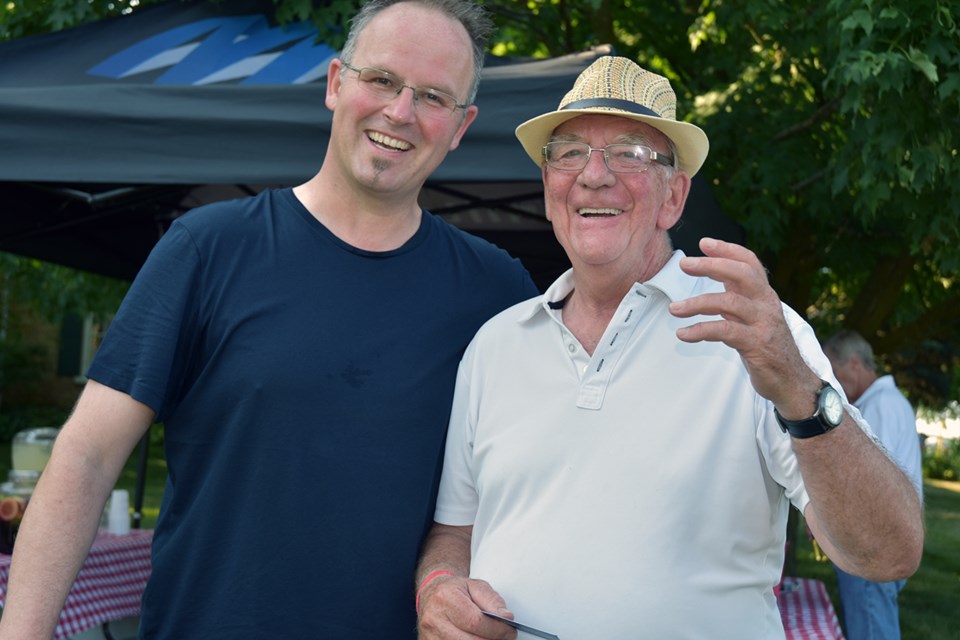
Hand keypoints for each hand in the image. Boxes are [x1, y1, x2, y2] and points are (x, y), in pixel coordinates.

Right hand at [418, 575, 516, 639]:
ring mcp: (430, 635)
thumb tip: (506, 617)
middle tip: (504, 637)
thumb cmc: (455, 590)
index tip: (509, 631)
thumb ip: (492, 600)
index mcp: (446, 597)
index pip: (474, 621)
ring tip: (491, 637)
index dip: (496, 630)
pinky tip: (479, 639)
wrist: (432, 594)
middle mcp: (434, 618)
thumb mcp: (476, 586)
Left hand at [667, 237, 816, 407]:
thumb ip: (738, 295)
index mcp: (764, 295)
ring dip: (697, 303)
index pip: (749, 263)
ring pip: (729, 303)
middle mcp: (766, 304)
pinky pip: (725, 331)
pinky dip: (701, 331)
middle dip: (711, 265)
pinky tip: (683, 334)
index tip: (704, 243)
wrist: (791, 381)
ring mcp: (763, 323)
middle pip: (741, 274)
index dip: (728, 250)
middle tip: (684, 264)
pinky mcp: (757, 345)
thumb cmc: (767, 346)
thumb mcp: (753, 316)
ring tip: (674, 309)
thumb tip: (716, 273)